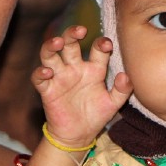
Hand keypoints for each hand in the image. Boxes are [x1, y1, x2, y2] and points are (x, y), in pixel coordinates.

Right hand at [33, 25, 131, 147]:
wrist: (78, 136)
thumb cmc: (95, 116)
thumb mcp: (113, 104)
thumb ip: (122, 90)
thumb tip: (125, 76)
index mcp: (93, 69)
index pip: (97, 50)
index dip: (101, 44)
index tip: (106, 44)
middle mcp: (75, 69)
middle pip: (70, 44)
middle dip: (72, 34)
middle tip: (80, 30)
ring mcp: (59, 78)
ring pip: (50, 55)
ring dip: (52, 46)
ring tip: (58, 42)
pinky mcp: (47, 90)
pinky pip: (39, 78)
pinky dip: (40, 73)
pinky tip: (47, 72)